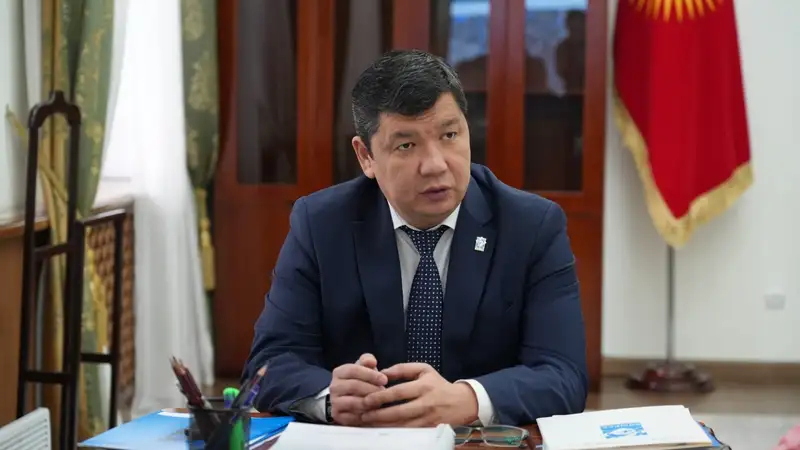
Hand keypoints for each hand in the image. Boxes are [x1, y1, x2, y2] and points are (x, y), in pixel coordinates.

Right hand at [329, 353, 387, 425]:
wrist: (347, 400)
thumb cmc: (360, 381)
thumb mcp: (363, 368)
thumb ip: (367, 361)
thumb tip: (372, 361)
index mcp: (339, 372)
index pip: (353, 370)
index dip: (370, 374)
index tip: (384, 379)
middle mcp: (334, 387)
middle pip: (354, 386)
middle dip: (372, 388)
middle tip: (384, 391)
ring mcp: (334, 402)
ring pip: (354, 402)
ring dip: (370, 402)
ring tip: (381, 401)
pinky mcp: (338, 416)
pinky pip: (353, 416)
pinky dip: (366, 414)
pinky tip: (375, 411)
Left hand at [360, 363, 478, 426]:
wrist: (461, 402)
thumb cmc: (438, 384)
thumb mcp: (423, 369)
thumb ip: (402, 369)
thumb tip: (382, 372)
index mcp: (423, 386)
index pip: (398, 392)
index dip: (381, 396)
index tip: (367, 399)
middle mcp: (426, 403)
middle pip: (398, 412)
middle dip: (378, 414)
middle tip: (363, 414)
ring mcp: (427, 418)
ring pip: (401, 425)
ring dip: (383, 425)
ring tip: (367, 422)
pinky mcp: (428, 429)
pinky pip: (408, 432)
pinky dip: (393, 431)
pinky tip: (381, 428)